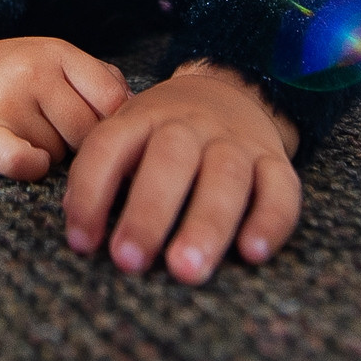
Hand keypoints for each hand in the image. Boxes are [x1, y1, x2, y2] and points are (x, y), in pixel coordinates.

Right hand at [0, 38, 129, 180]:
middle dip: (80, 144)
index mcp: (58, 52)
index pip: (112, 99)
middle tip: (58, 136)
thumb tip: (139, 113)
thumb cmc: (12, 76)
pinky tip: (30, 163)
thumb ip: (101, 80)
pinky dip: (28, 165)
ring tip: (27, 136)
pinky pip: (17, 157)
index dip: (117, 125)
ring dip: (50, 157)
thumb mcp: (57, 61)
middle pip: (87, 132)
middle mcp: (33, 71)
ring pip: (56, 153)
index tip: (111, 137)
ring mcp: (6, 99)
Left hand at [64, 63, 300, 284]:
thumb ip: (100, 175)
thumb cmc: (163, 133)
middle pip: (171, 159)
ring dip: (206, 224)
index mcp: (143, 117)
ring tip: (187, 269)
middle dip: (149, 212)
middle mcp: (190, 125)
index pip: (110, 147)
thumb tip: (79, 228)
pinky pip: (281, 189)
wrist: (230, 91)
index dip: (91, 192)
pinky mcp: (275, 161)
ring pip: (226, 176)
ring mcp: (236, 142)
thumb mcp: (126, 135)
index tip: (82, 242)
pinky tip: (252, 253)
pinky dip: (270, 221)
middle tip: (130, 261)